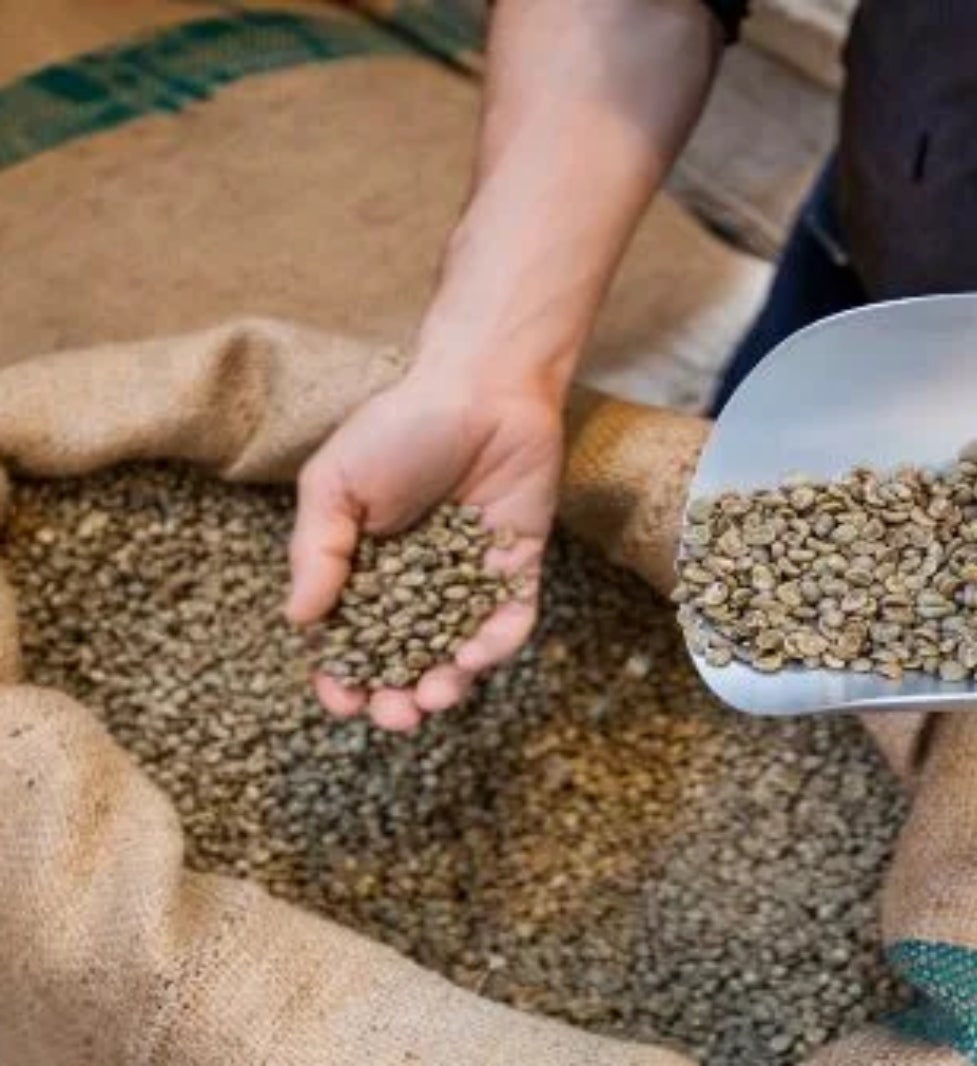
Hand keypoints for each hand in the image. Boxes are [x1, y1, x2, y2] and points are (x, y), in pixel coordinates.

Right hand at [286, 366, 562, 731]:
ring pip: (457, 651)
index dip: (344, 676)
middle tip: (398, 716)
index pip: (350, 638)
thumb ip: (317, 551)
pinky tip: (476, 655)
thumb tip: (299, 622)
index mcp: (366, 566)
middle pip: (405, 659)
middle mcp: (417, 582)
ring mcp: (469, 579)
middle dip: (397, 696)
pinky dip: (497, 644)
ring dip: (447, 683)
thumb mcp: (336, 485)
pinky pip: (511, 620)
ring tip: (437, 695)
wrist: (482, 387)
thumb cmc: (400, 427)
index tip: (344, 701)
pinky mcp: (516, 569)